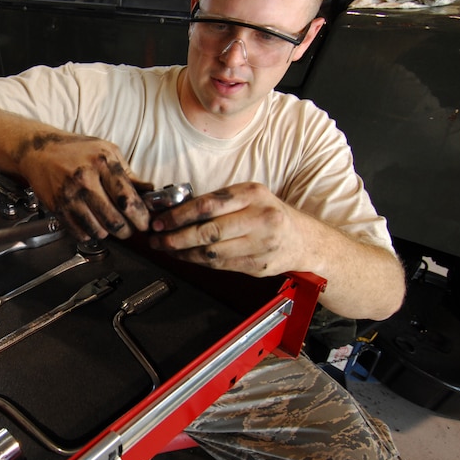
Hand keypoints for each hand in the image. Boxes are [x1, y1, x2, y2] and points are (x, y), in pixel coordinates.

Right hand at [16, 131, 151, 240]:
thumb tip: (150, 191)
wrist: (39, 151)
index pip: (127, 199)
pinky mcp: (57, 207)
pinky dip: (90, 234)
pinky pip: (79, 233)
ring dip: (108, 233)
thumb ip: (128, 174)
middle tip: (130, 229)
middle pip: (114, 220)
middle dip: (127, 230)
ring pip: (98, 230)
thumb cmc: (76, 150)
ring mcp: (69, 195)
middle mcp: (85, 179)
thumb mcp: (107, 152)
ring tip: (110, 225)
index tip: (144, 223)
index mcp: (102, 162)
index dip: (140, 217)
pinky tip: (93, 224)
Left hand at [147, 182, 309, 276]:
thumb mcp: (249, 196)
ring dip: (183, 253)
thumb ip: (218, 202)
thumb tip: (174, 211)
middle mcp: (260, 218)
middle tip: (157, 240)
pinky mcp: (259, 265)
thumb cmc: (268, 213)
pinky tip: (187, 257)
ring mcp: (261, 244)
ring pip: (212, 253)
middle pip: (208, 231)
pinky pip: (220, 265)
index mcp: (253, 194)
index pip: (207, 205)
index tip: (160, 221)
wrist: (302, 240)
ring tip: (168, 249)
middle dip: (175, 238)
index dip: (178, 215)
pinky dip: (199, 262)